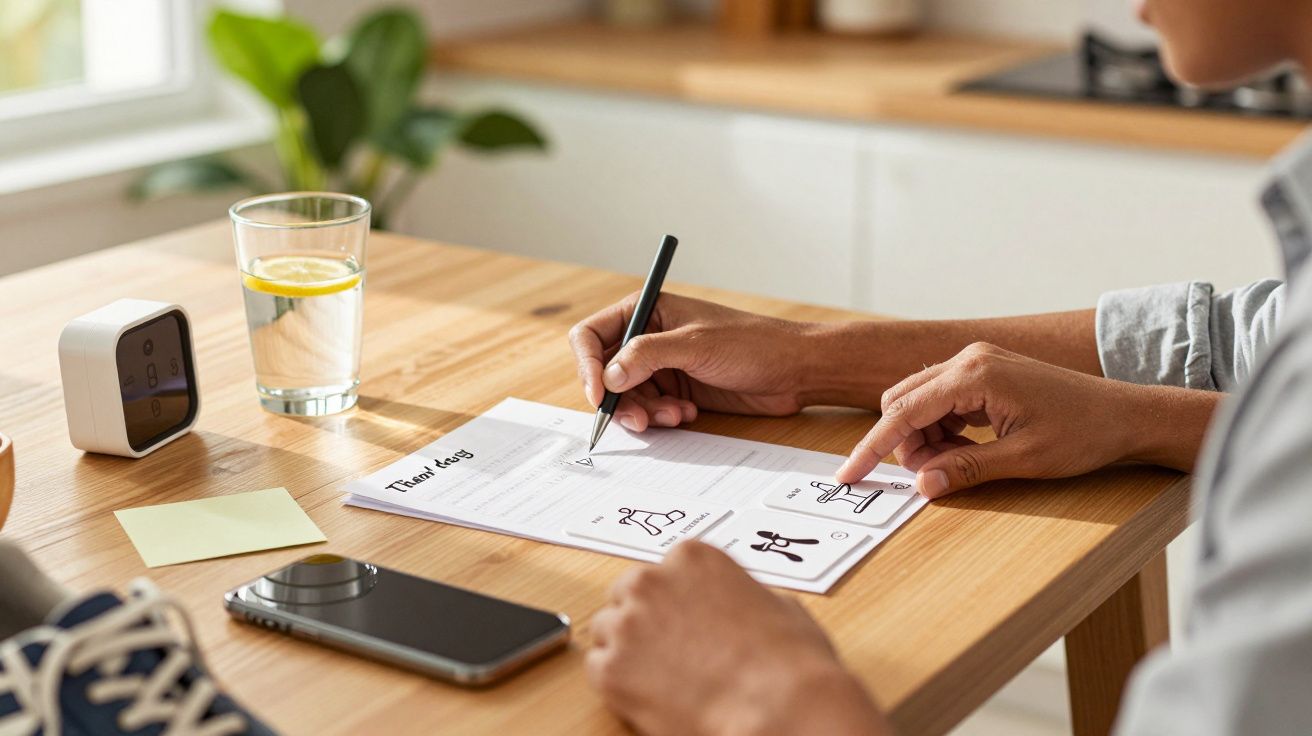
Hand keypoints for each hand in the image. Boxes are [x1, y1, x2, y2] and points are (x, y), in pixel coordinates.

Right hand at [569, 293, 822, 430]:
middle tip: (641, 419)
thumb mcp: (695, 345)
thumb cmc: (752, 343)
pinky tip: (687, 414)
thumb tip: (607, 376)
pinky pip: (649, 410)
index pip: (592, 335)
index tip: (599, 395)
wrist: (794, 370)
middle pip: (604, 373)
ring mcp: (662, 366)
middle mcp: (648, 338)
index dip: (587, 365)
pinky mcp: (676, 390)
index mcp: (646, 311)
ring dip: (644, 412)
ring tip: (675, 415)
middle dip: (619, 399)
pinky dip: (661, 418)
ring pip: (626, 397)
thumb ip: (647, 356)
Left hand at [587, 542, 888, 735]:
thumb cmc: (788, 662)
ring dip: (626, 649)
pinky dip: (616, 682)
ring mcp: (627, 625)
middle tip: (668, 649)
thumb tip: (739, 605)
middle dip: (642, 620)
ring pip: (606, 630)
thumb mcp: (779, 605)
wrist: (779, 707)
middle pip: (626, 595)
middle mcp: (652, 582)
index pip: (662, 571)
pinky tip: (649, 693)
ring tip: (661, 675)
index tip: (681, 618)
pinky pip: (597, 668)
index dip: (672, 600)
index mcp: (692, 558)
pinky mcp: (611, 669)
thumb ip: (740, 594)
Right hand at [836, 342, 1164, 498]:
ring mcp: (977, 361)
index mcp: (975, 374)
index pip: (903, 412)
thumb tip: (923, 486)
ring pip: (919, 399)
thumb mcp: (1024, 460)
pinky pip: (941, 398)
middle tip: (928, 477)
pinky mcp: (985, 370)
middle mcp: (969, 358)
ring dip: (922, 437)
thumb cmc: (1085, 433)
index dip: (872, 447)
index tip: (849, 475)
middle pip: (903, 400)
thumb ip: (967, 470)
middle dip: (901, 442)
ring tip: (954, 465)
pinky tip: (964, 447)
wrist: (1127, 414)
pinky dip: (940, 427)